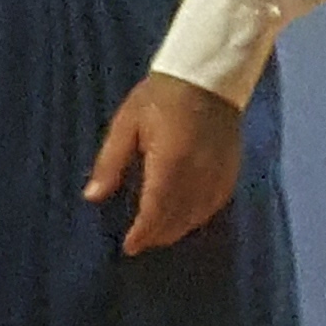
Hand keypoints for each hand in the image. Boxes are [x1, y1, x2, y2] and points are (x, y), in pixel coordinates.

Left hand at [85, 72, 247, 257]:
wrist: (206, 78)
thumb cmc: (158, 98)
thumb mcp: (125, 125)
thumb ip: (110, 163)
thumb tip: (93, 197)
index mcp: (170, 160)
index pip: (157, 208)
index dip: (143, 232)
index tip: (129, 247)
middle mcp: (199, 172)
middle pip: (179, 217)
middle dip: (158, 234)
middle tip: (138, 244)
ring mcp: (219, 172)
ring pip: (199, 215)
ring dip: (178, 229)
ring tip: (157, 236)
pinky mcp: (232, 170)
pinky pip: (216, 204)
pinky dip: (199, 217)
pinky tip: (185, 220)